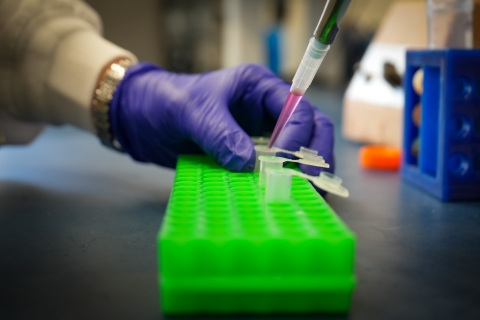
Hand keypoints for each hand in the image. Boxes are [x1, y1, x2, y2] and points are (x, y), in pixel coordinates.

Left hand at [110, 63, 333, 177]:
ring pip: (300, 150)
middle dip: (315, 154)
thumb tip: (248, 165)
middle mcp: (266, 109)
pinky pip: (277, 168)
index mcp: (258, 87)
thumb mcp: (191, 112)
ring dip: (307, 171)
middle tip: (312, 183)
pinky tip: (290, 197)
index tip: (286, 163)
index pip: (295, 108)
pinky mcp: (251, 155)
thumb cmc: (166, 102)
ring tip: (309, 195)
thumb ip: (219, 134)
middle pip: (310, 127)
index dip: (297, 135)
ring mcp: (261, 134)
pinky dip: (287, 182)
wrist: (143, 120)